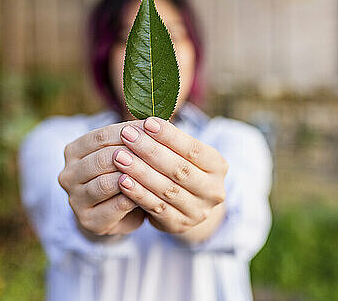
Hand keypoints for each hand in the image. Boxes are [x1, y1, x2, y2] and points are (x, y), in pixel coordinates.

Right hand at [58, 122, 146, 236]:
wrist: (115, 214)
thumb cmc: (122, 175)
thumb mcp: (123, 153)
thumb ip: (132, 137)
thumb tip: (154, 118)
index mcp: (73, 151)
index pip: (101, 136)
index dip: (130, 131)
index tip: (155, 129)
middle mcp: (68, 174)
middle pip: (102, 158)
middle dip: (132, 154)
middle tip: (158, 152)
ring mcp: (75, 199)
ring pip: (105, 183)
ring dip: (132, 176)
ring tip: (156, 171)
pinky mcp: (88, 220)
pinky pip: (115, 206)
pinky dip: (135, 197)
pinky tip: (151, 192)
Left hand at [113, 117, 227, 239]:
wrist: (188, 206)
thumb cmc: (180, 167)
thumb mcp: (183, 153)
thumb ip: (169, 137)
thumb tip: (145, 112)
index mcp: (218, 166)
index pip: (193, 148)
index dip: (169, 136)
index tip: (146, 122)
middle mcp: (213, 190)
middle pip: (179, 169)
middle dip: (150, 150)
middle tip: (126, 135)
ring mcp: (198, 211)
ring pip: (166, 189)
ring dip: (140, 172)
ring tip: (118, 156)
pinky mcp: (179, 225)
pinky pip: (156, 208)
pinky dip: (137, 194)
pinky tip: (121, 181)